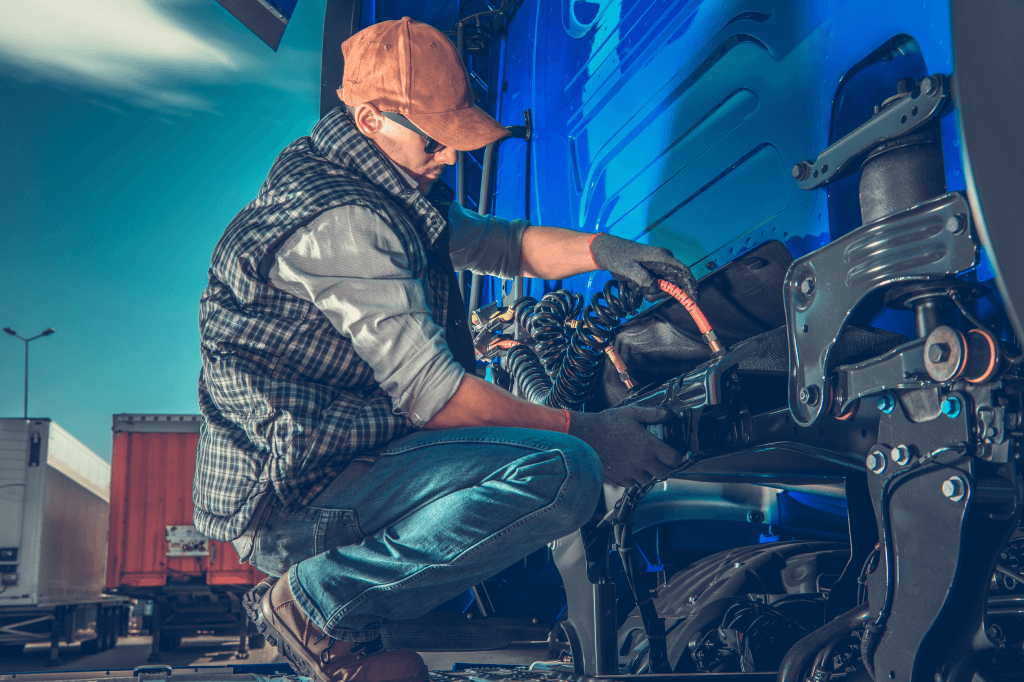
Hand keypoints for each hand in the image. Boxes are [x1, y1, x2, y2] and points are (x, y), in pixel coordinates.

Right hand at [567, 406, 682, 487]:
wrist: (586, 436)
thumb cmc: (607, 424)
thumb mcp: (632, 413)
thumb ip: (654, 414)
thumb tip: (669, 415)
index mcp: (648, 445)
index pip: (674, 459)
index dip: (677, 456)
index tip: (674, 452)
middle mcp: (642, 461)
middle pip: (665, 472)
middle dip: (665, 465)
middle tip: (660, 457)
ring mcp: (631, 471)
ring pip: (650, 479)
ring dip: (650, 472)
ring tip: (643, 461)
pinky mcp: (621, 478)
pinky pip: (634, 483)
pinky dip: (636, 477)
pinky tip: (631, 465)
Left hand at [590, 233, 698, 301]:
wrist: (609, 252)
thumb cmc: (619, 256)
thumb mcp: (629, 268)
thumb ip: (643, 279)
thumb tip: (655, 288)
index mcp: (662, 257)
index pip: (684, 272)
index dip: (691, 286)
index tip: (694, 299)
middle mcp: (664, 262)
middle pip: (673, 285)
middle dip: (659, 292)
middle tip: (641, 289)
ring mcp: (659, 268)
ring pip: (663, 289)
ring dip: (650, 291)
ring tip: (635, 284)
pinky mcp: (654, 273)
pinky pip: (656, 288)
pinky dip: (646, 290)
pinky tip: (635, 283)